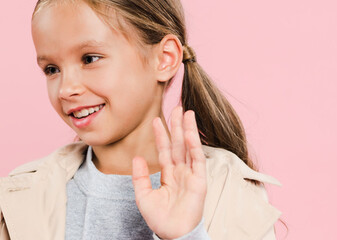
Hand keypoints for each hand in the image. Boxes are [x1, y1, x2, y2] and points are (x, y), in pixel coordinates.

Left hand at [132, 107, 206, 238]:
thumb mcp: (143, 196)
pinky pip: (197, 160)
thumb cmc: (159, 219)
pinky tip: (189, 132)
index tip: (155, 119)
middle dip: (177, 125)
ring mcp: (191, 175)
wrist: (172, 234)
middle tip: (176, 106)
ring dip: (187, 129)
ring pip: (189, 147)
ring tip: (186, 112)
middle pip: (178, 144)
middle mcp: (181, 173)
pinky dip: (193, 145)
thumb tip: (137, 157)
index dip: (160, 135)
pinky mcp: (200, 181)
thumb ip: (140, 176)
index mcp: (169, 176)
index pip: (164, 151)